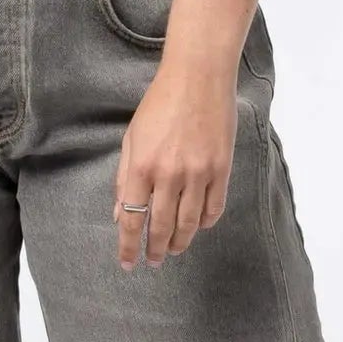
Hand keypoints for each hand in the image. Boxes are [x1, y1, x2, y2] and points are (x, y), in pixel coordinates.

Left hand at [111, 58, 238, 268]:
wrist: (198, 78)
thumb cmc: (160, 104)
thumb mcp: (132, 138)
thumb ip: (125, 178)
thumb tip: (120, 214)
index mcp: (142, 166)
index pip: (132, 219)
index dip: (129, 246)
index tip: (127, 263)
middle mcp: (169, 174)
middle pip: (161, 227)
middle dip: (155, 250)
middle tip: (153, 261)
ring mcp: (198, 173)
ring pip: (189, 224)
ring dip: (179, 242)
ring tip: (172, 249)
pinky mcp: (221, 169)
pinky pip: (214, 209)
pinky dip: (205, 223)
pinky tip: (197, 226)